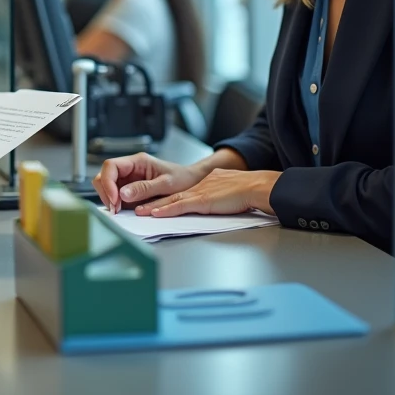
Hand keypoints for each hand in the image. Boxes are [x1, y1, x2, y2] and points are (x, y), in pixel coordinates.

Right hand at [92, 152, 205, 213]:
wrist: (192, 182)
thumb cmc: (183, 178)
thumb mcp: (166, 184)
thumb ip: (144, 188)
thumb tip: (122, 194)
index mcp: (138, 161)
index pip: (111, 166)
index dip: (108, 182)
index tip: (114, 198)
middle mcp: (130, 169)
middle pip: (104, 175)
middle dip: (106, 192)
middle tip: (115, 208)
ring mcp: (128, 179)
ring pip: (107, 185)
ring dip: (109, 198)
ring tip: (119, 211)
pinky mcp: (130, 190)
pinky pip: (115, 195)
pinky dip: (114, 203)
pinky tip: (122, 211)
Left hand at [136, 168, 280, 216]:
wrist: (256, 186)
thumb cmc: (249, 189)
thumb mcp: (230, 187)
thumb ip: (220, 192)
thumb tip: (218, 198)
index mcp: (206, 181)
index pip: (183, 190)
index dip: (168, 196)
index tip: (156, 200)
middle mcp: (199, 185)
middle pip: (171, 193)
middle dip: (153, 200)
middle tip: (138, 204)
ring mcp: (199, 193)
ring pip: (171, 200)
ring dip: (154, 206)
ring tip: (140, 211)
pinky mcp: (202, 201)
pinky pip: (180, 206)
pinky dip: (166, 210)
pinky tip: (156, 213)